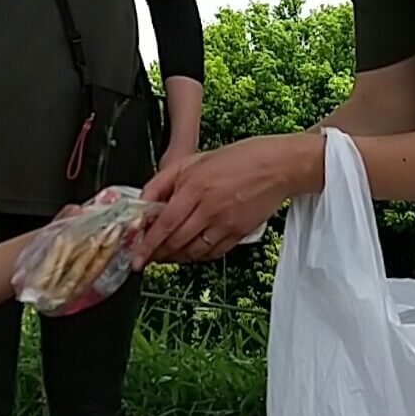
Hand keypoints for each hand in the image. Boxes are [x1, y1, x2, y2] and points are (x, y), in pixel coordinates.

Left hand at [134, 134, 321, 267]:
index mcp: (196, 186)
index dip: (147, 244)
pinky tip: (190, 250)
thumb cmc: (240, 158)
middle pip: (176, 242)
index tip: (136, 256)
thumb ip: (164, 181)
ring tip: (166, 254)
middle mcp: (209, 208)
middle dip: (157, 254)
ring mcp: (225, 223)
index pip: (164, 223)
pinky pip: (212, 253)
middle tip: (146, 256)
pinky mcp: (238, 233)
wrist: (278, 166)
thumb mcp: (194, 159)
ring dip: (176, 257)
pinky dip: (197, 256)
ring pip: (192, 252)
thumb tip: (143, 201)